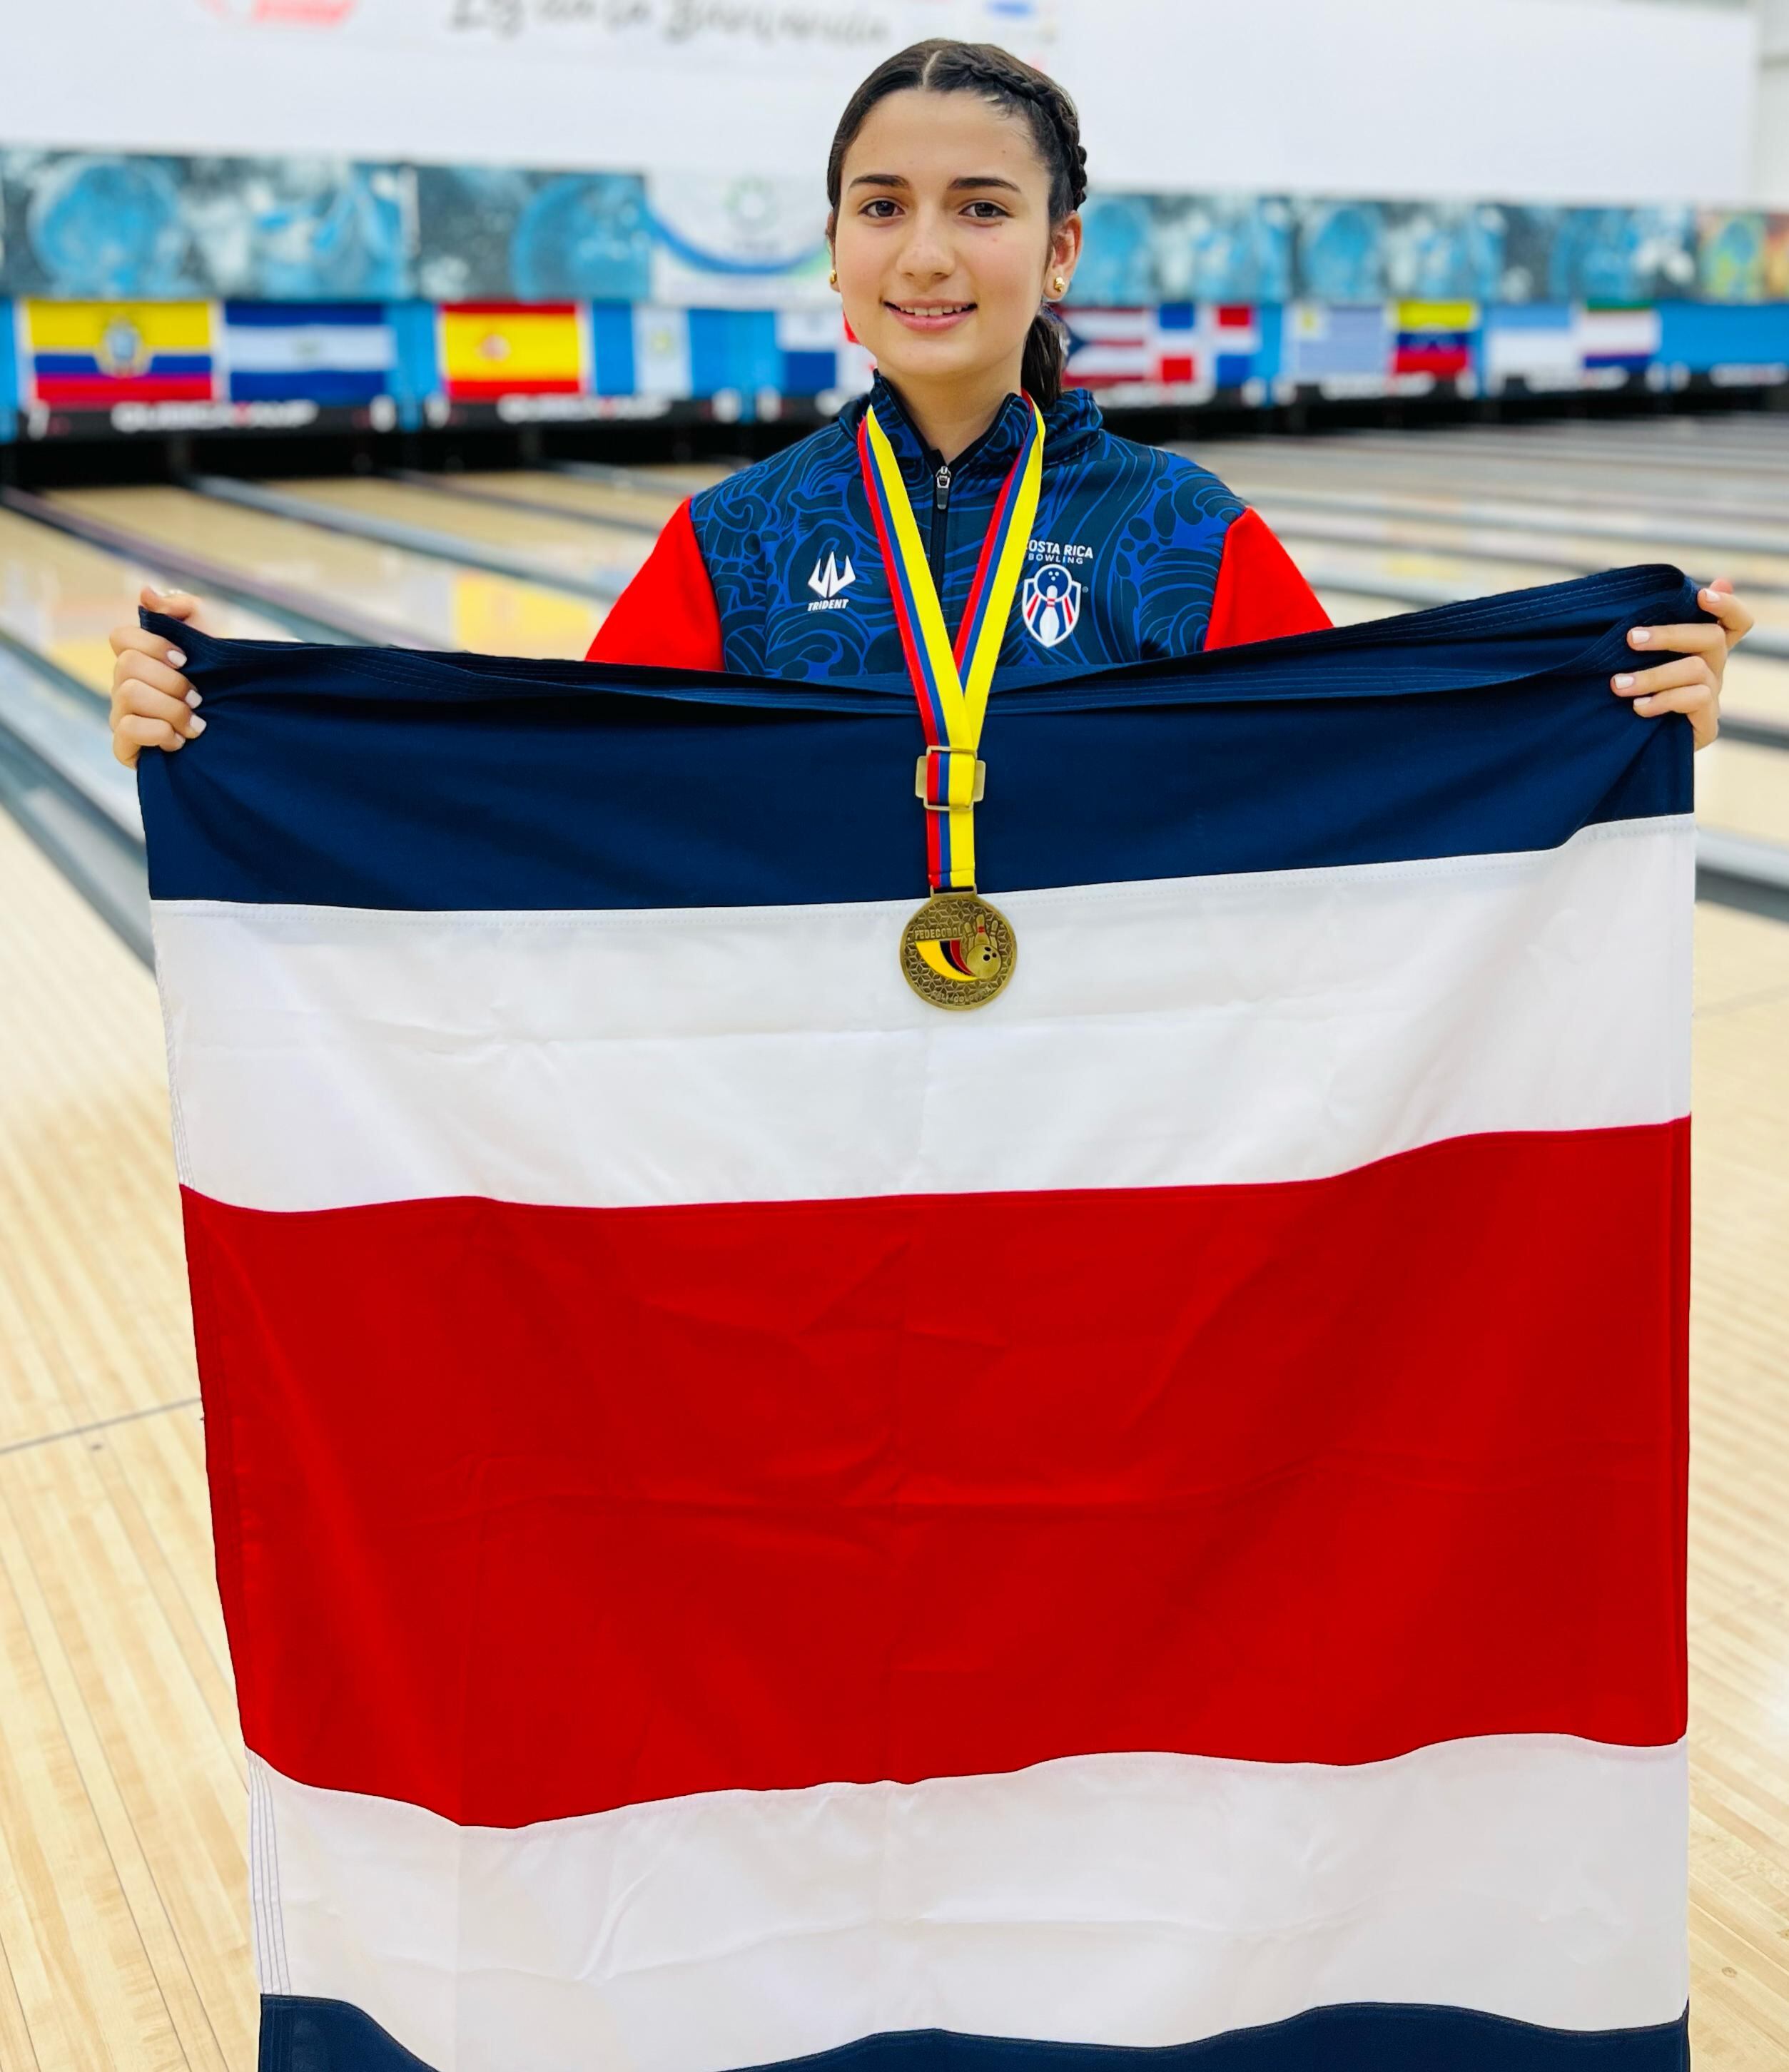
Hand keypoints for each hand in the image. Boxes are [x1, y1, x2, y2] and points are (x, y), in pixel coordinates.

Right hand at [108, 587, 209, 766]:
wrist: (246, 730)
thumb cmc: (226, 681)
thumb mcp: (213, 636)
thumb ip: (183, 609)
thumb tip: (146, 592)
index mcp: (140, 658)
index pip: (121, 637)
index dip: (153, 645)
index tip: (186, 660)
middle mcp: (125, 685)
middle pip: (127, 667)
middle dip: (171, 682)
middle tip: (199, 697)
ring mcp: (122, 715)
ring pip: (128, 695)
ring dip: (171, 709)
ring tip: (197, 723)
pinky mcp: (125, 748)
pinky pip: (126, 731)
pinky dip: (159, 733)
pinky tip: (180, 741)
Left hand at [1611, 578, 1751, 751]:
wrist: (1629, 746)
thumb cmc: (1633, 691)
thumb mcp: (1640, 658)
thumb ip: (1657, 626)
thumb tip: (1688, 589)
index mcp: (1704, 648)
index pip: (1735, 621)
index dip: (1727, 606)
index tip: (1702, 595)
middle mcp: (1714, 668)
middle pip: (1712, 638)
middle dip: (1669, 635)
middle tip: (1630, 638)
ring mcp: (1713, 695)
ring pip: (1696, 669)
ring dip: (1653, 674)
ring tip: (1618, 684)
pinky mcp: (1707, 724)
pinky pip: (1696, 699)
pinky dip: (1663, 700)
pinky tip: (1638, 707)